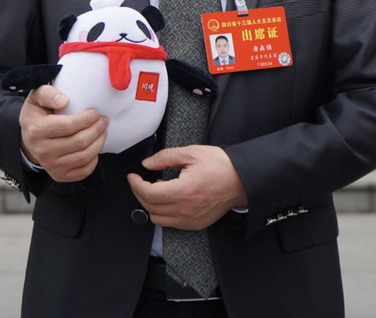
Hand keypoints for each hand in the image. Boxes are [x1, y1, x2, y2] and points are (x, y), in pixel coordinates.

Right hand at [19, 85, 107, 181]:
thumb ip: (48, 93)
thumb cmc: (37, 114)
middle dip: (97, 129)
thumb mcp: (36, 98)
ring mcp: (51, 166)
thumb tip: (64, 101)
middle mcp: (43, 151)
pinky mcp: (59, 176)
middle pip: (79, 142)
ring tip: (102, 131)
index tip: (96, 113)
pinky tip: (95, 147)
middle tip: (103, 120)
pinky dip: (94, 159)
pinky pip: (84, 171)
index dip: (87, 119)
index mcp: (37, 130)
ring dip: (99, 143)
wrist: (28, 139)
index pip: (68, 126)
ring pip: (84, 157)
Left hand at [126, 146, 246, 230]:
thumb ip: (165, 157)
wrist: (242, 180)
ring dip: (150, 205)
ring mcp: (191, 220)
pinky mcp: (196, 224)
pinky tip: (167, 198)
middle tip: (140, 180)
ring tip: (154, 189)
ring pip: (157, 219)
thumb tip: (148, 164)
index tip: (133, 176)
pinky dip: (163, 212)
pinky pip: (171, 223)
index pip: (148, 194)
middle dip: (139, 193)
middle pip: (150, 207)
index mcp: (184, 191)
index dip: (136, 184)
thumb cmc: (221, 166)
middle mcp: (186, 210)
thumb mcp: (191, 153)